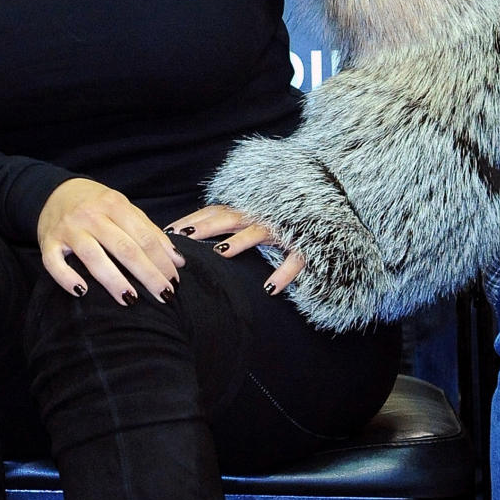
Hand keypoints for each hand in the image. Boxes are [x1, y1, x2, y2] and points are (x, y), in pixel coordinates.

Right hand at [37, 177, 186, 304]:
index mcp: (114, 204)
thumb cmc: (96, 205)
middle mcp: (91, 215)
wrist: (55, 193)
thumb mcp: (124, 209)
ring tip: (131, 299)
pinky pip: (54, 263)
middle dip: (147, 274)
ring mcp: (68, 229)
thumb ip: (149, 231)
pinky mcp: (48, 242)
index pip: (144, 236)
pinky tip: (82, 292)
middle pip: (124, 248)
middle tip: (164, 295)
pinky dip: (66, 278)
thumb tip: (178, 260)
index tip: (174, 280)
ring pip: (93, 256)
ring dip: (113, 280)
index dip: (162, 260)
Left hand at [163, 205, 305, 295]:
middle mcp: (264, 216)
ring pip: (259, 233)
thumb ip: (232, 224)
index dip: (193, 219)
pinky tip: (270, 289)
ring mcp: (284, 230)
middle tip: (183, 236)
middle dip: (206, 226)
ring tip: (220, 252)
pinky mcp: (305, 245)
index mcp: (250, 210)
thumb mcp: (257, 218)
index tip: (169, 231)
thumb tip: (197, 237)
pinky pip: (295, 260)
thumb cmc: (288, 220)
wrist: (331, 214)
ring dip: (240, 242)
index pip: (215, 211)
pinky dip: (283, 273)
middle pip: (230, 218)